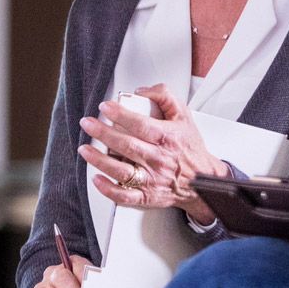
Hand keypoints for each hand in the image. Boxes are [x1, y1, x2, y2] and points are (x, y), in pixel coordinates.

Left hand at [77, 84, 225, 225]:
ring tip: (84, 149)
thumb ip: (165, 97)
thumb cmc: (189, 148)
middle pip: (127, 145)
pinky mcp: (146, 196)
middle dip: (103, 133)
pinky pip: (124, 196)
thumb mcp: (184, 116)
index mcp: (167, 138)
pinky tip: (96, 179)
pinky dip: (109, 189)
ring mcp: (151, 179)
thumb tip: (141, 91)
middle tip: (87, 123)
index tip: (105, 107)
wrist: (204, 180)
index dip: (120, 114)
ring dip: (100, 160)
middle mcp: (158, 159)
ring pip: (122, 171)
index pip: (140, 124)